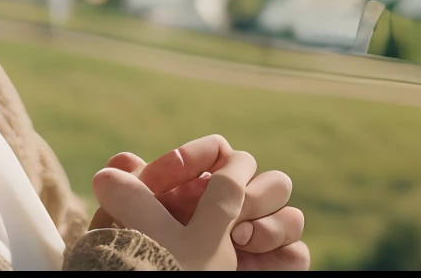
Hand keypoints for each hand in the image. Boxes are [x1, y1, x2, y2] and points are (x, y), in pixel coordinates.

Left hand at [91, 135, 309, 270]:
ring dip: (269, 221)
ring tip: (237, 240)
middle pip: (268, 179)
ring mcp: (259, 243)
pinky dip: (282, 252)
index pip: (223, 156)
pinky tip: (249, 256)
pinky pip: (298, 252)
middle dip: (252, 189)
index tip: (203, 166)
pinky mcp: (276, 268)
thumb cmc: (143, 267)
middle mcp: (235, 215)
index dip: (212, 154)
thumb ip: (130, 194)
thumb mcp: (131, 233)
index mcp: (200, 193)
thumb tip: (122, 161)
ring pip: (290, 213)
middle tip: (228, 209)